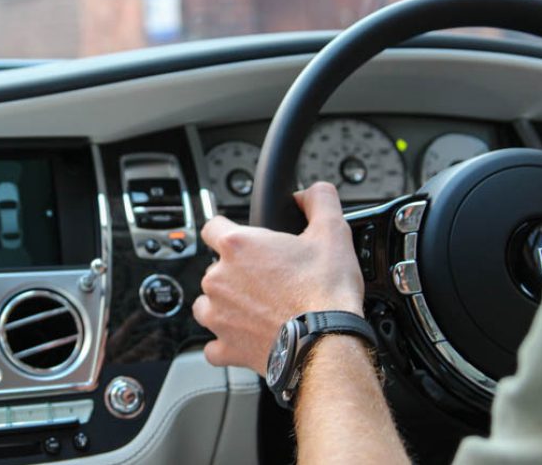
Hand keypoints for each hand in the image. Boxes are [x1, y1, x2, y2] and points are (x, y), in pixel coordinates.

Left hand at [192, 182, 363, 375]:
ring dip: (227, 305)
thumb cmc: (326, 292)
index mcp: (238, 246)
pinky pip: (214, 346)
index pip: (213, 226)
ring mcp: (218, 315)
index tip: (244, 239)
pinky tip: (247, 337)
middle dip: (238, 272)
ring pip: (209, 305)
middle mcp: (219, 279)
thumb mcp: (333, 232)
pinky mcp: (226, 347)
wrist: (327, 343)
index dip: (229, 230)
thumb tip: (312, 193)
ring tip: (258, 307)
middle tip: (270, 279)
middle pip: (216, 268)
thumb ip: (319, 201)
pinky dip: (227, 342)